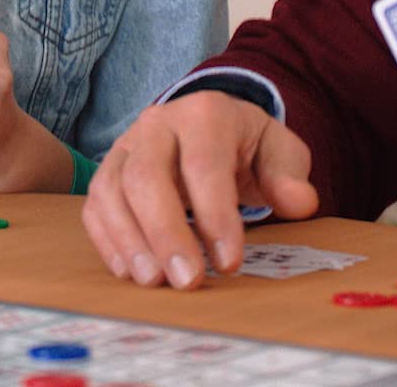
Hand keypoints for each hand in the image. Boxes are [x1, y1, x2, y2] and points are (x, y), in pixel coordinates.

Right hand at [82, 90, 318, 289]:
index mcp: (204, 113)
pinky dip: (108, 241)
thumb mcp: (279, 151)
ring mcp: (126, 147)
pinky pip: (95, 206)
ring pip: (112, 190)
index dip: (215, 215)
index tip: (230, 263)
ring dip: (130, 241)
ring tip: (154, 282)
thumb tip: (301, 202)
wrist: (210, 127)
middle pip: (146, 176)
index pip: (203, 164)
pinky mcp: (107, 172)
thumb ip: (288, 175)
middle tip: (187, 280)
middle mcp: (157, 124)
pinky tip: (131, 272)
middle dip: (165, 233)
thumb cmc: (247, 145)